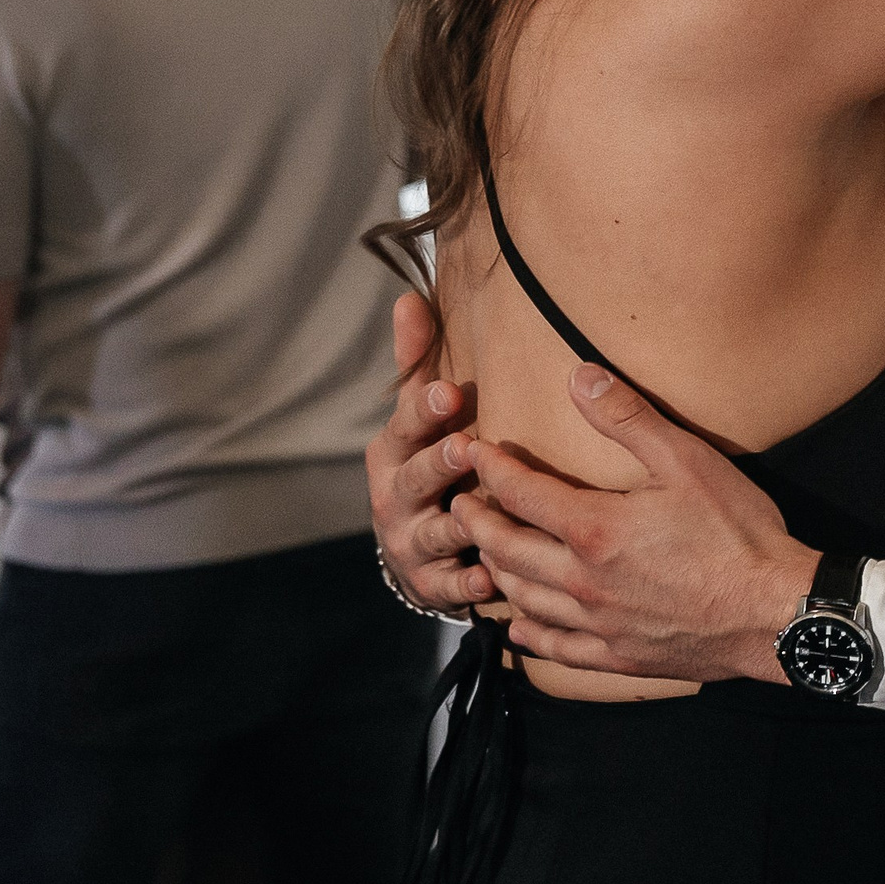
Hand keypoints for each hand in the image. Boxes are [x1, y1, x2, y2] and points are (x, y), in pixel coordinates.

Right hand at [365, 293, 494, 614]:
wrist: (410, 551)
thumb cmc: (423, 466)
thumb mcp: (414, 419)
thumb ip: (415, 364)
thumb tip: (410, 297)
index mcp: (393, 452)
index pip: (405, 427)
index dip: (424, 411)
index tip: (449, 393)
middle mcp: (395, 498)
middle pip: (415, 480)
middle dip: (438, 465)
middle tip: (467, 448)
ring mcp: (411, 542)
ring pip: (436, 533)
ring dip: (459, 524)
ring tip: (483, 516)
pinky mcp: (431, 583)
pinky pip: (451, 586)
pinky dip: (469, 584)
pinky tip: (491, 579)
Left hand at [462, 366, 817, 683]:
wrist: (776, 613)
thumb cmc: (738, 534)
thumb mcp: (686, 461)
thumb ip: (627, 417)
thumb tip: (579, 376)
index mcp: (593, 529)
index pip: (518, 493)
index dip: (489, 468)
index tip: (473, 451)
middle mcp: (582, 580)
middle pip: (506, 550)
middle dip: (476, 523)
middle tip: (460, 504)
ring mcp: (597, 624)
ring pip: (522, 599)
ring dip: (494, 572)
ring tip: (485, 553)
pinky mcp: (617, 657)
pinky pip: (555, 649)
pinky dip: (527, 634)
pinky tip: (519, 625)